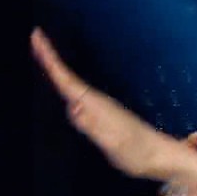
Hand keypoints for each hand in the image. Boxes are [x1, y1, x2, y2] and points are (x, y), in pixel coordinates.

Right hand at [31, 28, 196, 182]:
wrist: (162, 157)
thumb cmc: (139, 153)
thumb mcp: (114, 144)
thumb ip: (93, 127)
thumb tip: (73, 107)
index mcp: (97, 106)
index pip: (67, 81)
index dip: (51, 60)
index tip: (38, 38)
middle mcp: (97, 103)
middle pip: (67, 78)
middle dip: (50, 59)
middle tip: (35, 38)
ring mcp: (101, 109)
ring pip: (72, 86)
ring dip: (57, 71)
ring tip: (42, 55)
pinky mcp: (104, 117)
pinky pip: (78, 97)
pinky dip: (67, 87)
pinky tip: (64, 89)